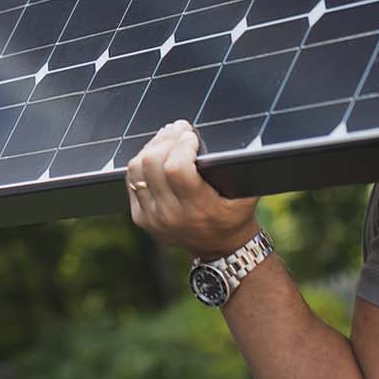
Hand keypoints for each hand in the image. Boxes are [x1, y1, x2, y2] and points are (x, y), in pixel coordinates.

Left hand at [124, 121, 259, 256]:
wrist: (220, 249)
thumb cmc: (235, 216)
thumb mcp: (246, 194)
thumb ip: (238, 169)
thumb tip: (238, 137)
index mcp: (199, 210)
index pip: (177, 168)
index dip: (182, 145)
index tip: (191, 135)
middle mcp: (171, 216)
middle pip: (152, 164)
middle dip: (167, 139)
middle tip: (179, 128)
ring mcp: (152, 218)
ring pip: (137, 169)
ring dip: (152, 147)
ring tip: (168, 136)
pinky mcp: (140, 218)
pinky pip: (131, 180)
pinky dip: (142, 162)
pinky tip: (156, 153)